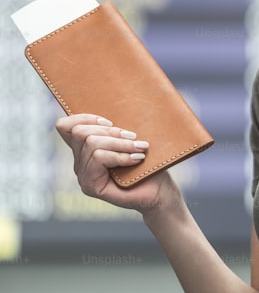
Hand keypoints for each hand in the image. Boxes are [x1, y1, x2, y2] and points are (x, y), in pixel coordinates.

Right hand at [55, 113, 179, 214]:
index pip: (65, 126)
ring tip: (140, 148)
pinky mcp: (90, 186)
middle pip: (80, 132)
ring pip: (92, 144)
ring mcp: (83, 175)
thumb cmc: (149, 163)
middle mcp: (79, 161)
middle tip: (134, 137)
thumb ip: (117, 127)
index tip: (111, 121)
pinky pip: (98, 158)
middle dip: (110, 131)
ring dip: (120, 144)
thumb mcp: (131, 139)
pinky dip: (120, 156)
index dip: (84, 117)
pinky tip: (136, 159)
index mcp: (85, 148)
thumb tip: (116, 101)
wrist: (159, 191)